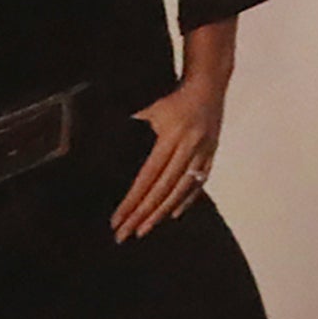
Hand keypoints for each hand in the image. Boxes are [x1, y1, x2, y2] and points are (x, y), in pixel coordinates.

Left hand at [114, 66, 227, 240]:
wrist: (209, 84)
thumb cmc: (175, 95)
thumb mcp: (151, 108)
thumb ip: (133, 126)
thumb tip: (107, 143)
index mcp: (170, 137)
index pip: (147, 177)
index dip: (132, 201)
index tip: (118, 219)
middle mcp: (188, 148)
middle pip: (162, 190)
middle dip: (142, 214)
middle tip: (125, 234)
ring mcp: (202, 154)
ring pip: (180, 191)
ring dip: (161, 213)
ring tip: (144, 230)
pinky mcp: (211, 155)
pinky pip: (198, 184)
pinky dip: (185, 201)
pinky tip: (172, 214)